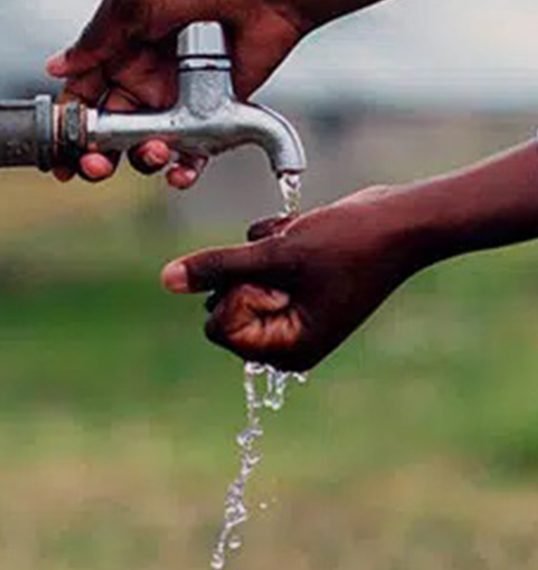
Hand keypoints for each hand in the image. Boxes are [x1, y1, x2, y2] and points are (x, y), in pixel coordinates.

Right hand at [46, 0, 306, 185]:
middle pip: (106, 131)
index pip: (81, 97)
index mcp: (118, 52)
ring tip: (152, 150)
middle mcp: (143, 80)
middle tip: (94, 166)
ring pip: (143, 146)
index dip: (66, 126)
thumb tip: (56, 68)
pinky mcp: (211, 117)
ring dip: (138, 160)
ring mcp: (175, 101)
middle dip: (94, 155)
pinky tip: (179, 173)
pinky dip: (181, 171)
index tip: (56, 153)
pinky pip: (190, 154)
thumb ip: (96, 37)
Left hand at [161, 185, 427, 370]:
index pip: (218, 327)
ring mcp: (291, 310)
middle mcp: (288, 338)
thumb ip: (217, 267)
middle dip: (248, 270)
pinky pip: (254, 259)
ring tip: (302, 247)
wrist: (402, 219)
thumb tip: (167, 280)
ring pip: (236, 276)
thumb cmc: (348, 241)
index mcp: (288, 349)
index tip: (276, 278)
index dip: (237, 293)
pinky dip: (273, 239)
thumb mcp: (276, 253)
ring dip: (260, 250)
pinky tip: (305, 234)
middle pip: (223, 302)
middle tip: (292, 261)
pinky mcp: (293, 283)